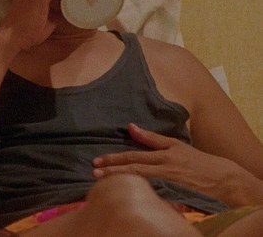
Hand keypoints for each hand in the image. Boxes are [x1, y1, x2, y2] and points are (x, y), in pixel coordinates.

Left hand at [92, 123, 239, 203]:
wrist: (222, 177)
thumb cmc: (196, 160)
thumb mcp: (175, 145)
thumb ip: (151, 138)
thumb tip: (130, 126)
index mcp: (163, 154)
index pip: (134, 155)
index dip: (115, 158)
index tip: (97, 160)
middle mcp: (164, 165)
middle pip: (135, 166)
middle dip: (113, 168)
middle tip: (94, 170)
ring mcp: (170, 178)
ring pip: (141, 178)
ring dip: (121, 178)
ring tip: (102, 180)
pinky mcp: (176, 189)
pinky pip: (155, 190)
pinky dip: (140, 189)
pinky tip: (127, 191)